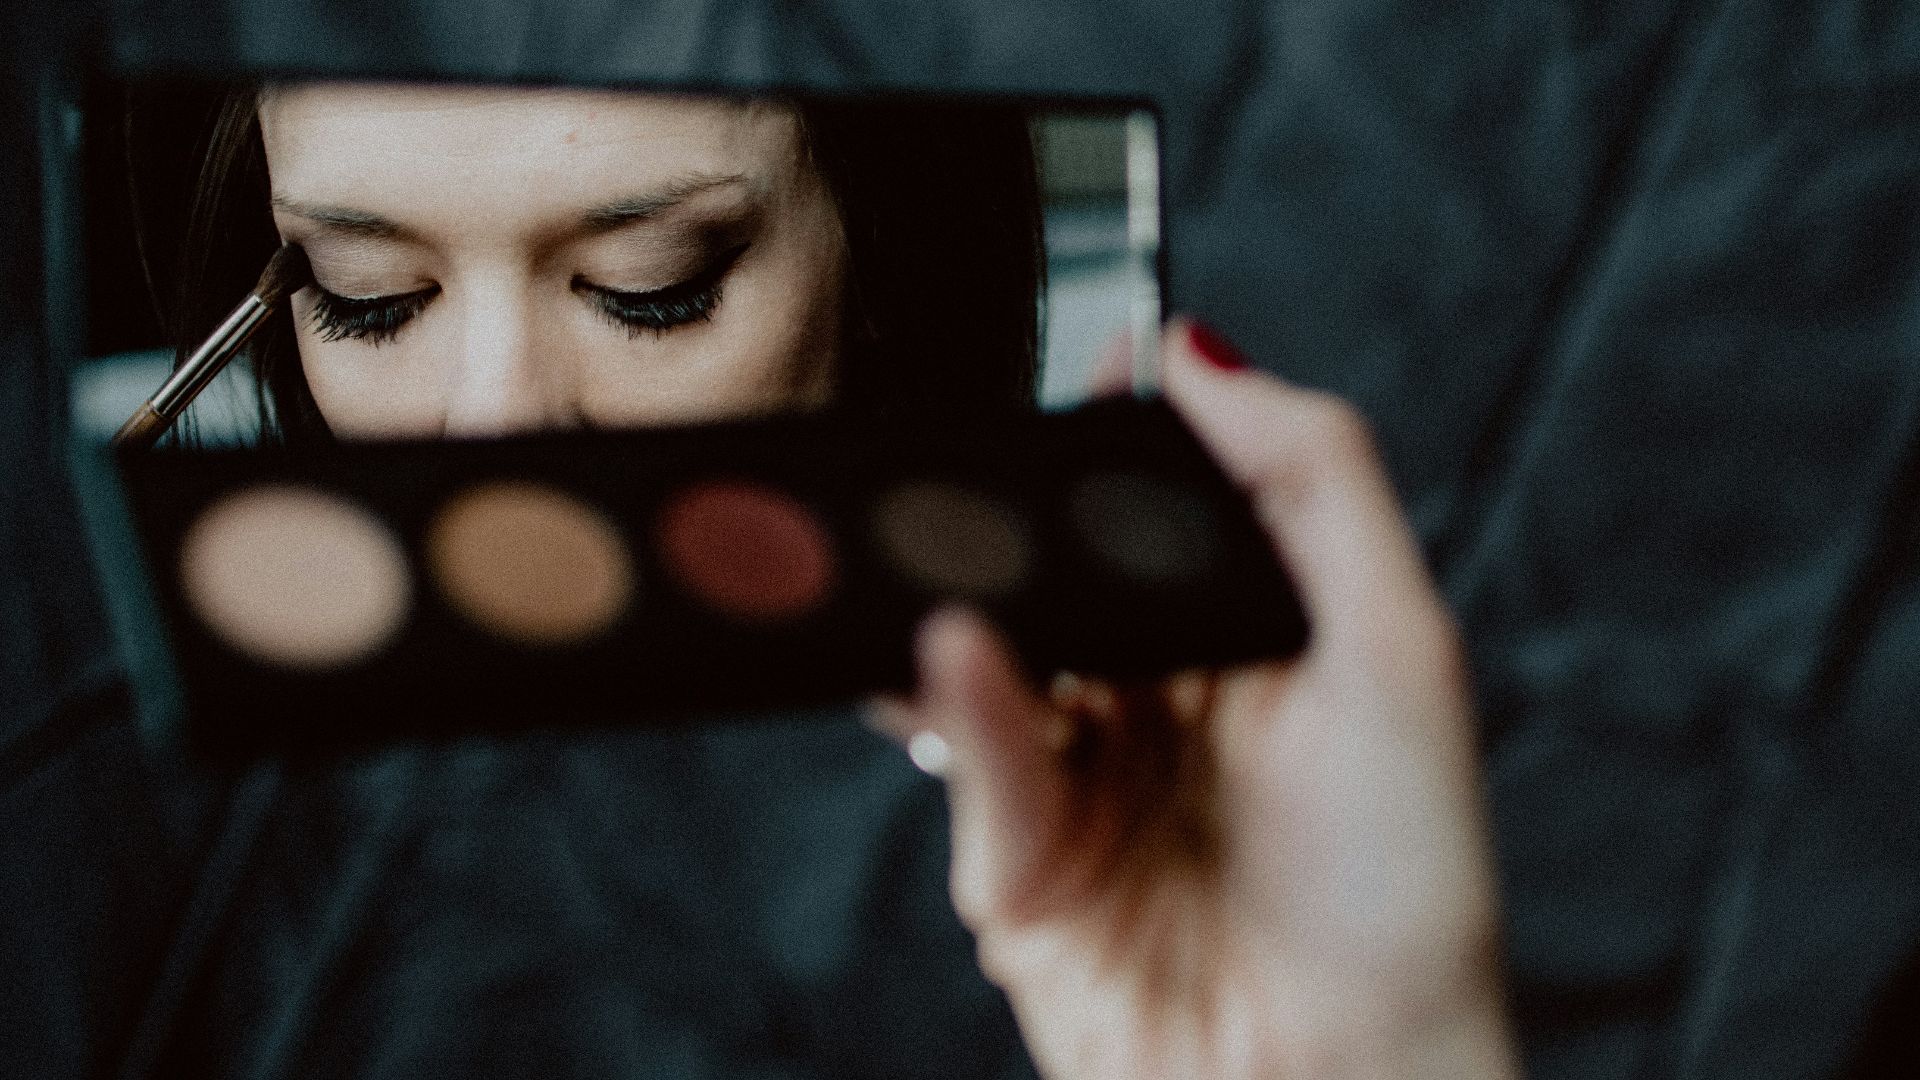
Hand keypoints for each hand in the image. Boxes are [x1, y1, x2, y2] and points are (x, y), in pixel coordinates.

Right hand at [873, 320, 1519, 1078]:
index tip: (1081, 363)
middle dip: (1019, 516)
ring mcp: (1086, 781)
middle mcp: (1165, 704)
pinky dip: (962, 701)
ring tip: (946, 549)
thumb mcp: (1396, 651)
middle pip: (1063, 572)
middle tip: (983, 459)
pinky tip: (956, 653)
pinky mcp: (1019, 863)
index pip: (1161, 507)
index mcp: (1255, 642)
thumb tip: (1198, 350)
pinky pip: (977, 755)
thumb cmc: (1404, 894)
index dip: (1119, 434)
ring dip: (968, 599)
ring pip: (995, 655)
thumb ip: (1312, 479)